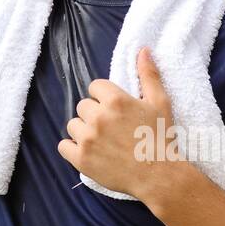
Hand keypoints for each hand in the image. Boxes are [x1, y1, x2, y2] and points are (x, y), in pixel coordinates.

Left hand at [56, 48, 183, 200]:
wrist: (160, 176)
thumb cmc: (161, 137)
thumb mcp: (160, 102)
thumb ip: (148, 74)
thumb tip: (142, 50)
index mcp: (115, 100)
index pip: (95, 86)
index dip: (104, 97)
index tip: (116, 110)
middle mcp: (98, 117)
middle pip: (83, 106)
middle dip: (94, 114)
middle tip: (112, 128)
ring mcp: (87, 139)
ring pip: (73, 125)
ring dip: (84, 131)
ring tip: (103, 142)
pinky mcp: (81, 159)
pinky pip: (63, 146)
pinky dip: (72, 149)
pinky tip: (89, 152)